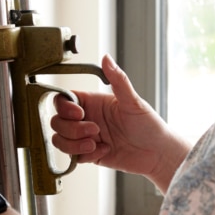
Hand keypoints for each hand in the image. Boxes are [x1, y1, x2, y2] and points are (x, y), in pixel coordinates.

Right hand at [50, 55, 190, 192]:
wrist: (158, 153)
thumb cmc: (149, 125)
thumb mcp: (133, 101)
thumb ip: (118, 79)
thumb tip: (106, 57)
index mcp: (93, 102)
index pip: (63, 100)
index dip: (65, 108)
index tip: (81, 114)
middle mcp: (86, 118)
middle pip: (57, 122)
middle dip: (72, 129)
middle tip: (96, 131)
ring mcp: (86, 137)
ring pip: (60, 140)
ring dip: (74, 144)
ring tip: (95, 145)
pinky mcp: (89, 155)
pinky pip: (72, 157)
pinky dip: (85, 155)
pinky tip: (105, 151)